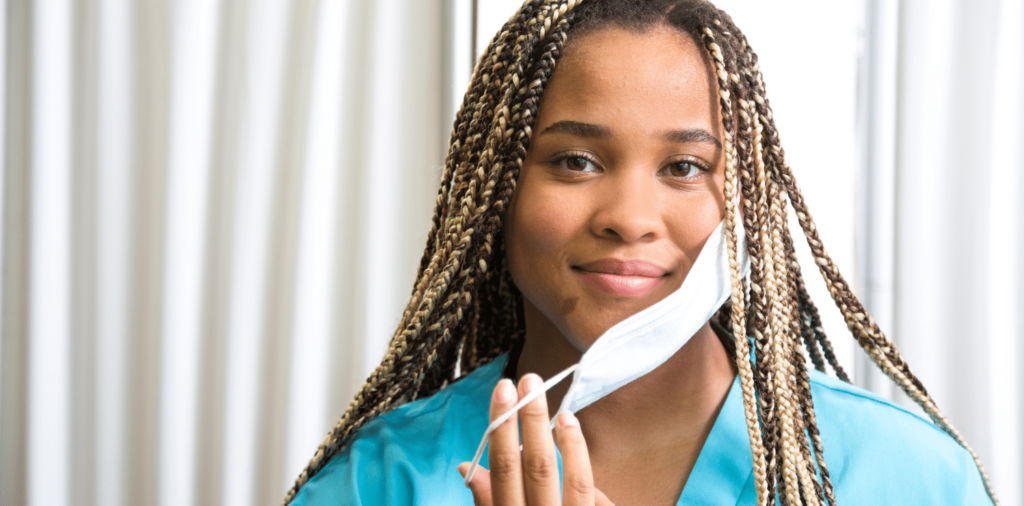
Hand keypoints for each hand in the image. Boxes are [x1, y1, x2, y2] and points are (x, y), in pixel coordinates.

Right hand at [458, 374, 613, 504]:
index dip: (503, 428)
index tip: (504, 390)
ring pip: (576, 482)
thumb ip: (486, 502)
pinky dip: (591, 482)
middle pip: (539, 468)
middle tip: (531, 381)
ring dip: (571, 443)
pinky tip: (580, 453)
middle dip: (534, 421)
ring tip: (564, 414)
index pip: (504, 469)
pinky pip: (600, 501)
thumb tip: (466, 465)